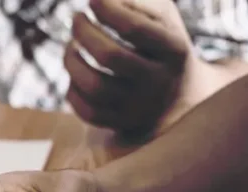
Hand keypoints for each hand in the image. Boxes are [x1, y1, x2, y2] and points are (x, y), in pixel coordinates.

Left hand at [66, 0, 196, 135]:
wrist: (176, 94)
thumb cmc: (160, 44)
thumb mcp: (161, 18)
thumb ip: (136, 3)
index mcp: (174, 50)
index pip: (136, 29)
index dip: (108, 11)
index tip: (93, 1)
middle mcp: (158, 82)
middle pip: (111, 56)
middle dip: (85, 32)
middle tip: (76, 18)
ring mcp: (139, 107)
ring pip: (94, 86)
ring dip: (72, 60)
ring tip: (71, 45)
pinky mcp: (120, 123)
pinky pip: (86, 110)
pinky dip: (72, 88)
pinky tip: (76, 72)